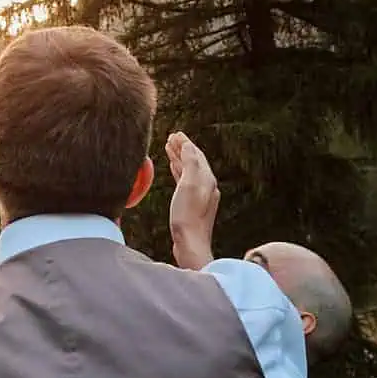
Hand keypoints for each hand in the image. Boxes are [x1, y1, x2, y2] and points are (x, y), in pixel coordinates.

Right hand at [167, 131, 219, 268]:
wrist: (190, 244)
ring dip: (179, 159)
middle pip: (194, 161)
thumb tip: (188, 147)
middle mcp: (206, 186)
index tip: (175, 133)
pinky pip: (185, 181)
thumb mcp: (189, 186)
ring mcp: (200, 196)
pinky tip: (173, 170)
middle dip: (182, 149)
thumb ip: (191, 164)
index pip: (196, 155)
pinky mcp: (192, 205)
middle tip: (171, 138)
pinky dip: (178, 171)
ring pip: (189, 171)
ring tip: (169, 150)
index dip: (185, 143)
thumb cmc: (188, 216)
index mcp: (207, 179)